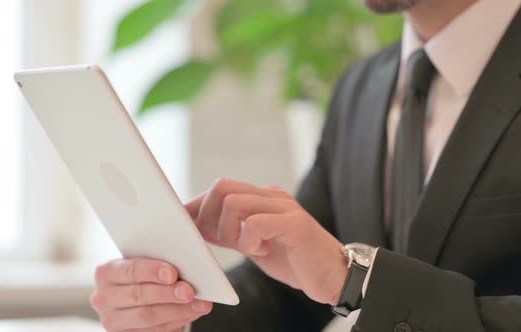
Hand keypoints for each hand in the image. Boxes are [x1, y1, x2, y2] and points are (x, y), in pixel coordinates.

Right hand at [91, 258, 212, 331]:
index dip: (152, 271)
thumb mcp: (145, 263)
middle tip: (189, 291)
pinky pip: (155, 331)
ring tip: (199, 304)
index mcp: (106, 273)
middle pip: (138, 296)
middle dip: (168, 294)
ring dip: (178, 310)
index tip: (172, 273)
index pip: (129, 270)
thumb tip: (187, 264)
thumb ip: (159, 261)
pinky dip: (177, 322)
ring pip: (147, 317)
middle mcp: (104, 298)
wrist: (136, 294)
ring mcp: (112, 320)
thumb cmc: (143, 275)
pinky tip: (191, 313)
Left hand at [186, 178, 347, 304]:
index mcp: (262, 198)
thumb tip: (199, 226)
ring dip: (230, 232)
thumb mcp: (254, 246)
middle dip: (209, 216)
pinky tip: (263, 251)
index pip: (220, 188)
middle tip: (221, 241)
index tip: (185, 226)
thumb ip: (231, 232)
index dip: (197, 206)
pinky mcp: (295, 224)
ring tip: (247, 248)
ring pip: (234, 203)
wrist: (334, 277)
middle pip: (222, 186)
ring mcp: (285, 207)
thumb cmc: (295, 262)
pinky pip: (255, 224)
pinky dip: (249, 242)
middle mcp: (272, 196)